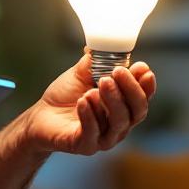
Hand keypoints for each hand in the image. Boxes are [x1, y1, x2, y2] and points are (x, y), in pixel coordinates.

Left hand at [23, 53, 155, 155]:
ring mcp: (104, 138)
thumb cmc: (66, 95)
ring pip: (118, 123)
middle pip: (137, 111)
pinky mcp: (86, 146)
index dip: (147, 85)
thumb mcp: (83, 73)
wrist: (41, 116)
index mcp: (123, 107)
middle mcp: (119, 124)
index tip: (143, 69)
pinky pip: (92, 134)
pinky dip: (89, 116)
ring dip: (110, 102)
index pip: (143, 98)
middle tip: (117, 72)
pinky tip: (82, 101)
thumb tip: (108, 42)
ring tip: (94, 87)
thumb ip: (97, 61)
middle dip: (130, 90)